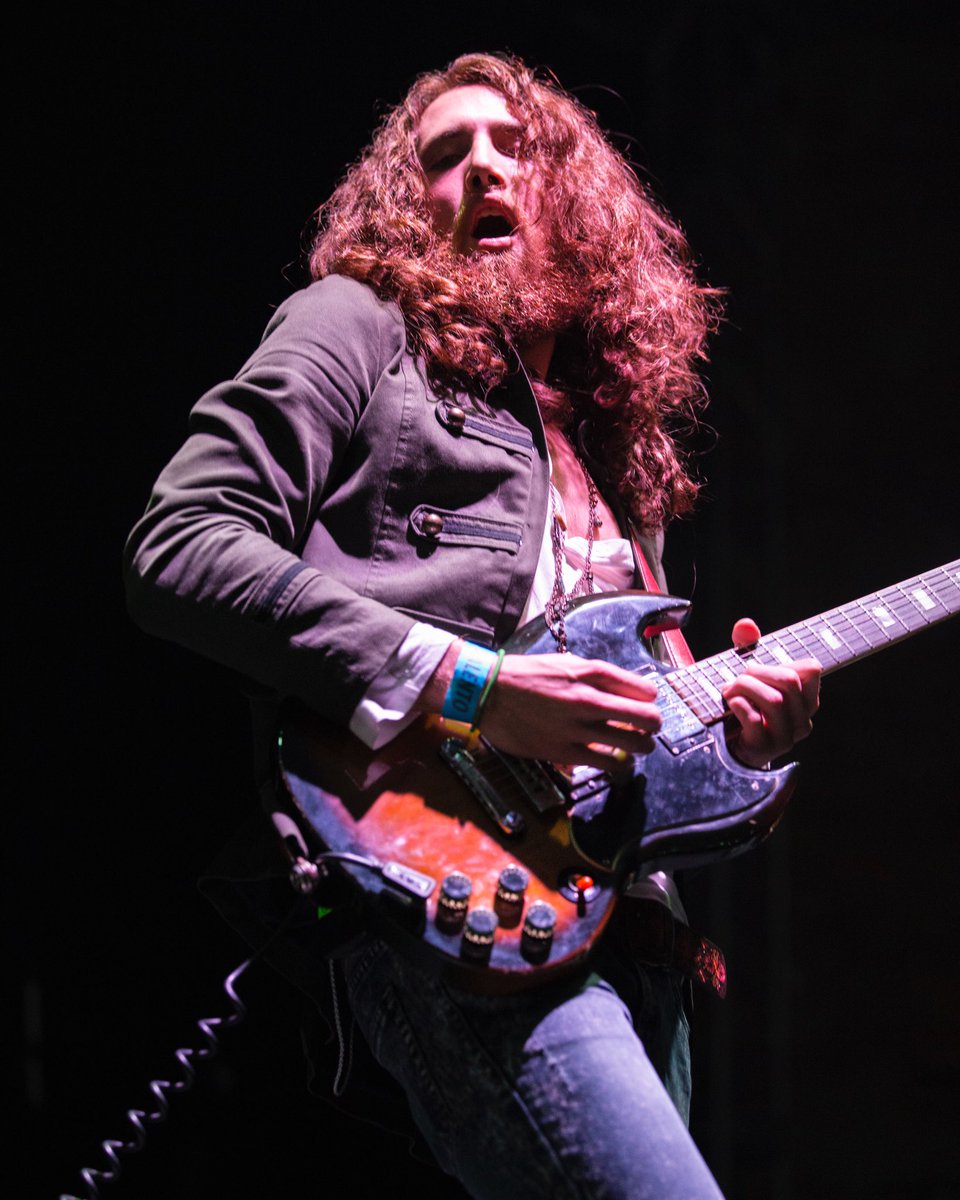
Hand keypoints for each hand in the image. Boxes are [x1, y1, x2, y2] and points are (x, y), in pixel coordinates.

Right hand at [480, 652, 661, 768]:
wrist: (487, 692)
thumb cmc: (524, 675)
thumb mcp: (565, 663)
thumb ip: (596, 676)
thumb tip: (624, 690)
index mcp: (590, 673)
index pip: (645, 690)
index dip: (650, 699)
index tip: (645, 704)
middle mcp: (589, 700)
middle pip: (648, 719)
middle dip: (653, 725)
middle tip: (647, 728)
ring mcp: (578, 728)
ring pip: (634, 745)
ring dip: (640, 747)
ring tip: (633, 746)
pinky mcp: (564, 752)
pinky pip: (607, 764)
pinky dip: (618, 765)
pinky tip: (615, 763)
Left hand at [722, 617, 820, 767]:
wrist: (728, 748)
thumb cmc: (744, 707)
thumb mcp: (749, 675)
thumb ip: (748, 646)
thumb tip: (745, 624)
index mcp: (806, 701)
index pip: (811, 669)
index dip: (783, 661)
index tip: (760, 666)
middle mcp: (802, 720)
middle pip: (790, 681)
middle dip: (758, 671)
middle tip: (738, 676)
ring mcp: (786, 737)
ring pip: (774, 700)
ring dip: (745, 688)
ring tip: (729, 690)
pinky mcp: (765, 748)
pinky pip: (754, 718)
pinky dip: (738, 705)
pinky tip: (730, 705)